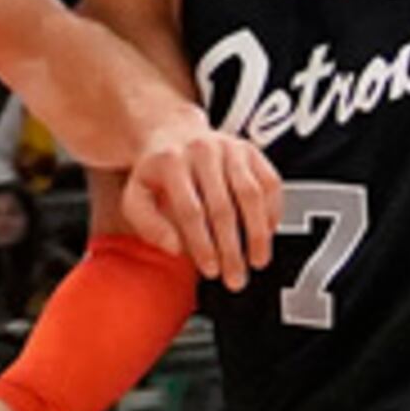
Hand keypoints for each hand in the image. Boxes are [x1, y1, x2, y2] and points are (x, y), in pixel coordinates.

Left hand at [122, 108, 276, 283]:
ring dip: (258, 235)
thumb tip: (174, 247)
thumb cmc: (158, 171)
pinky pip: (270, 183)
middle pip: (222, 207)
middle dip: (232, 250)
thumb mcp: (137, 195)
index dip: (203, 245)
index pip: (190, 211)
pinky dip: (272, 212)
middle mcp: (201, 151)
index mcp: (170, 162)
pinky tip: (267, 233)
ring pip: (250, 195)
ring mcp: (229, 148)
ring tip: (257, 261)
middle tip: (236, 277)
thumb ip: (147, 224)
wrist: (172, 133)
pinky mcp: (251, 150)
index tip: (211, 270)